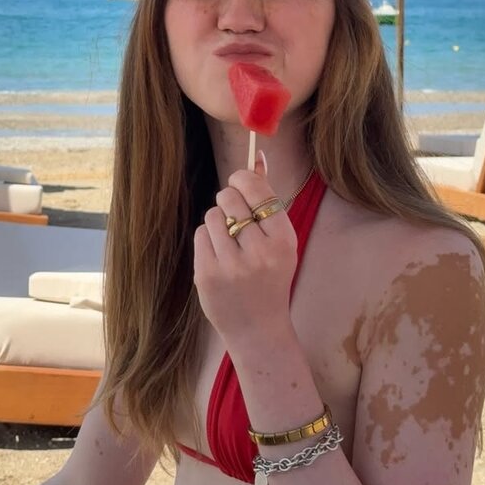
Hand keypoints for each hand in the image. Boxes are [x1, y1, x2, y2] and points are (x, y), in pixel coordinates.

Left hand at [193, 155, 297, 349]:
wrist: (259, 329)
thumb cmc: (271, 277)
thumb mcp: (280, 240)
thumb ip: (268, 198)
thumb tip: (257, 156)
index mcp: (283, 240)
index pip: (257, 190)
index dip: (244, 180)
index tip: (241, 185)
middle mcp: (259, 252)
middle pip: (230, 198)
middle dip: (229, 201)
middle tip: (236, 217)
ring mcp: (231, 266)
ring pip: (212, 215)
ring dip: (218, 222)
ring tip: (229, 242)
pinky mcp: (207, 275)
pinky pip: (200, 235)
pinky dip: (207, 240)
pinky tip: (219, 256)